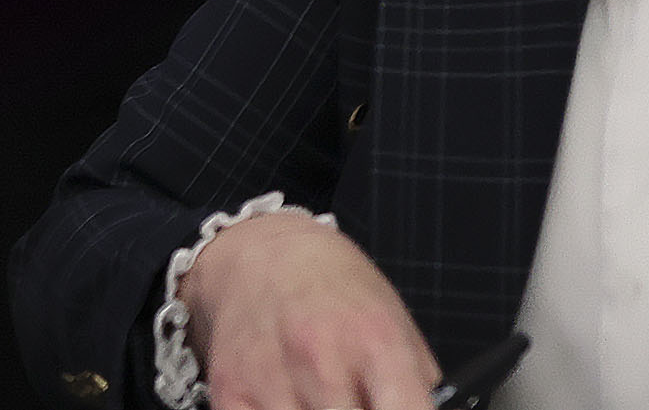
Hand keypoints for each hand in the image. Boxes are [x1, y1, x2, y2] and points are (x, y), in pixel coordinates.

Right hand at [178, 209, 440, 408]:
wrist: (265, 252)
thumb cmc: (338, 290)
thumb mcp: (398, 325)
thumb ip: (418, 387)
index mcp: (376, 342)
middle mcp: (322, 359)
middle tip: (360, 400)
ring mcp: (272, 377)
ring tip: (326, 400)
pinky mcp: (231, 389)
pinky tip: (291, 403)